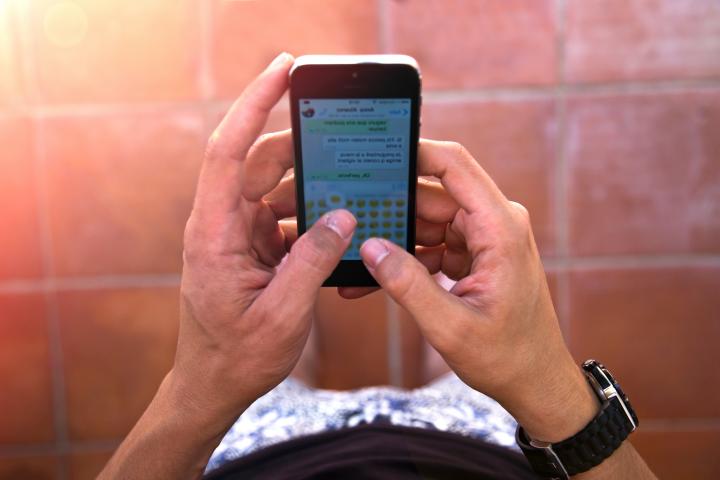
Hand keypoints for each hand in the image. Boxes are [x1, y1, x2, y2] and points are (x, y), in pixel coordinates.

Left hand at [172, 52, 355, 424]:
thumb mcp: (282, 315)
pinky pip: (285, 214)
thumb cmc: (237, 355)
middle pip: (261, 162)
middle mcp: (222, 224)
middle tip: (345, 142)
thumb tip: (343, 216)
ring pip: (276, 187)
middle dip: (303, 149)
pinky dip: (313, 215)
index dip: (254, 105)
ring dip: (313, 187)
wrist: (216, 383)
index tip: (283, 71)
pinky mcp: (253, 245)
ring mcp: (238, 233)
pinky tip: (338, 227)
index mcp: (214, 234)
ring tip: (350, 192)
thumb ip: (312, 261)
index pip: (229, 151)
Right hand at [358, 140, 598, 441]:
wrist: (535, 380)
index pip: (453, 166)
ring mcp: (484, 238)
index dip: (414, 151)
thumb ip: (408, 285)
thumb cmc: (506, 356)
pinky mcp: (474, 254)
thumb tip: (371, 247)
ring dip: (393, 238)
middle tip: (347, 216)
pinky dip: (406, 259)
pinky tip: (374, 277)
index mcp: (499, 228)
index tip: (373, 153)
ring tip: (355, 256)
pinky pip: (432, 244)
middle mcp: (495, 223)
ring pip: (427, 220)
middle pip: (432, 194)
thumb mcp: (451, 326)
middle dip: (390, 205)